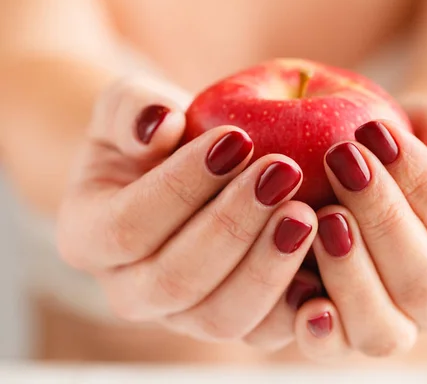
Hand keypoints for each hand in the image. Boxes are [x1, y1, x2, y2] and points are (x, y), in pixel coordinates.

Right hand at [57, 75, 320, 350]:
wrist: (180, 173)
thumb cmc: (155, 137)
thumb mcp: (130, 107)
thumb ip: (133, 108)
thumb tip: (159, 124)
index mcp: (90, 239)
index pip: (129, 225)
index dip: (181, 185)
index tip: (236, 138)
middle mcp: (131, 290)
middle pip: (176, 280)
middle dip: (233, 226)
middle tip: (282, 173)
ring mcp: (183, 315)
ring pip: (222, 316)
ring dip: (268, 267)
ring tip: (307, 214)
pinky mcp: (233, 320)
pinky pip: (265, 331)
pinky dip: (298, 303)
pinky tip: (326, 257)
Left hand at [289, 98, 426, 360]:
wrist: (383, 178)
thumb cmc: (411, 149)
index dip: (418, 182)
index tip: (374, 132)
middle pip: (425, 283)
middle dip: (379, 219)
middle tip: (342, 161)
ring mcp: (405, 325)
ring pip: (384, 328)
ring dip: (349, 273)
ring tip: (321, 217)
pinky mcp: (353, 335)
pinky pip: (339, 350)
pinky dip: (320, 331)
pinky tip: (301, 299)